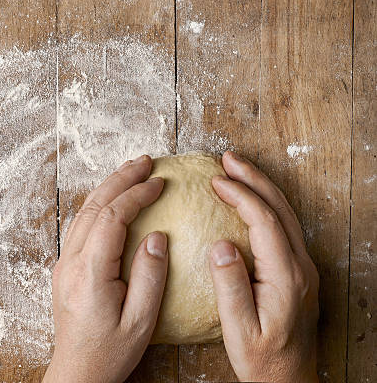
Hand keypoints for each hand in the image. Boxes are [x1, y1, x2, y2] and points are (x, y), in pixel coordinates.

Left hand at [43, 155, 167, 382]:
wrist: (77, 371)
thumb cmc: (110, 351)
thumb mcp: (141, 320)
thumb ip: (150, 276)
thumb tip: (157, 236)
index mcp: (90, 272)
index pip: (112, 218)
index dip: (136, 194)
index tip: (159, 182)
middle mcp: (71, 261)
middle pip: (94, 206)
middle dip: (120, 179)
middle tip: (145, 161)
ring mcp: (64, 262)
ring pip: (83, 212)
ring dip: (107, 188)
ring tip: (130, 172)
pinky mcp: (64, 267)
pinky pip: (80, 225)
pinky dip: (97, 205)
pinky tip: (111, 200)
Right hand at [209, 151, 319, 381]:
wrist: (290, 380)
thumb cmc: (263, 360)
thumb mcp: (239, 329)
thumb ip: (231, 286)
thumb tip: (220, 244)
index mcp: (286, 277)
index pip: (264, 222)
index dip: (241, 196)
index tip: (216, 181)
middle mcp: (300, 267)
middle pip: (279, 209)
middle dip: (254, 179)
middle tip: (228, 158)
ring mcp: (303, 268)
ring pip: (285, 214)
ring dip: (262, 187)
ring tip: (238, 169)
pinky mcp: (297, 272)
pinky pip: (283, 226)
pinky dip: (266, 204)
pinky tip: (251, 200)